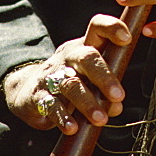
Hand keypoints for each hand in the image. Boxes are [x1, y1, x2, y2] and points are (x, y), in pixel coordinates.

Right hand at [1, 14, 129, 133]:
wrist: (28, 90)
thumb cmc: (69, 80)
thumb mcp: (89, 78)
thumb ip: (107, 89)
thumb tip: (116, 105)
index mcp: (84, 47)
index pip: (97, 27)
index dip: (112, 28)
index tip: (127, 38)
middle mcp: (68, 57)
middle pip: (86, 57)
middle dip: (104, 76)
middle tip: (118, 96)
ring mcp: (51, 75)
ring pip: (70, 84)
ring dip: (87, 102)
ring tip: (101, 119)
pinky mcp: (38, 96)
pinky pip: (51, 106)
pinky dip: (63, 118)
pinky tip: (73, 127)